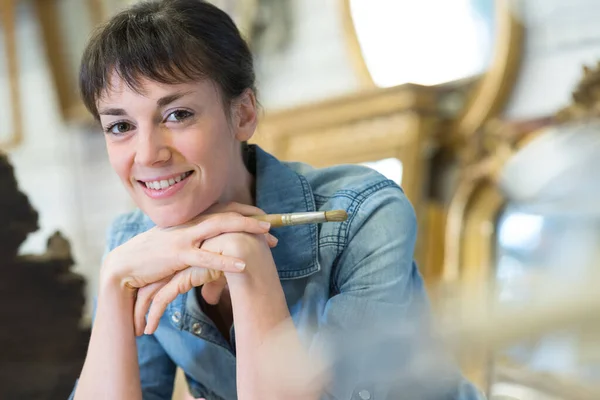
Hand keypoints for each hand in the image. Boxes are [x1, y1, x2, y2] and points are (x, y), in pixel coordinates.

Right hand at [134, 203, 277, 334]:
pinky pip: (207, 257)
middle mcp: (189, 223)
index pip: (223, 209)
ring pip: (221, 228)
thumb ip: (195, 241)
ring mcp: (184, 237)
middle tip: (274, 227)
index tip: (265, 217)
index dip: (246, 211)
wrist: (123, 267)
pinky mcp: (177, 255)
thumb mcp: (177, 245)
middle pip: (228, 214)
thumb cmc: (152, 258)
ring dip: (247, 230)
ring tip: (268, 236)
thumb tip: (214, 245)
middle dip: (254, 220)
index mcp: (190, 220)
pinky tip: (243, 265)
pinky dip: (226, 260)